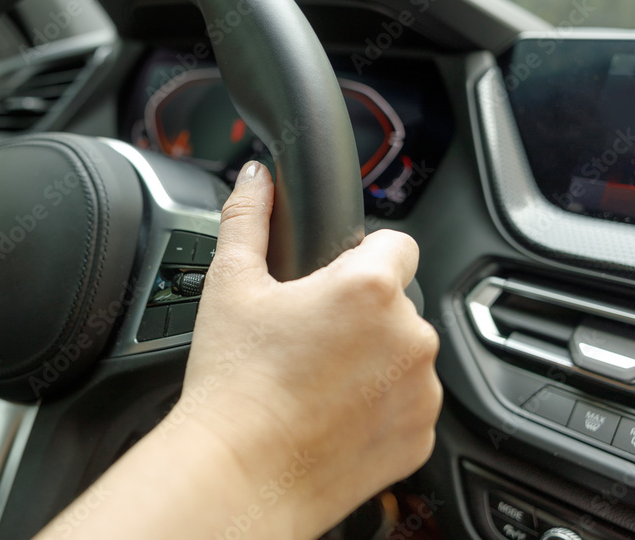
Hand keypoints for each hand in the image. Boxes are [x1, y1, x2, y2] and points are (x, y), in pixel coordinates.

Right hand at [180, 161, 440, 536]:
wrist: (240, 474)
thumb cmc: (233, 383)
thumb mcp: (230, 285)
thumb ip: (247, 218)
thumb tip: (256, 178)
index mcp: (369, 288)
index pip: (395, 243)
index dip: (360, 255)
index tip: (330, 281)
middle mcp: (410, 336)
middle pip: (396, 302)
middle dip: (360, 313)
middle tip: (306, 338)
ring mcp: (422, 391)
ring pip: (403, 354)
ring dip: (373, 359)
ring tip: (314, 380)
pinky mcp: (420, 436)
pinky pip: (407, 404)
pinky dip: (378, 405)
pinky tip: (330, 413)